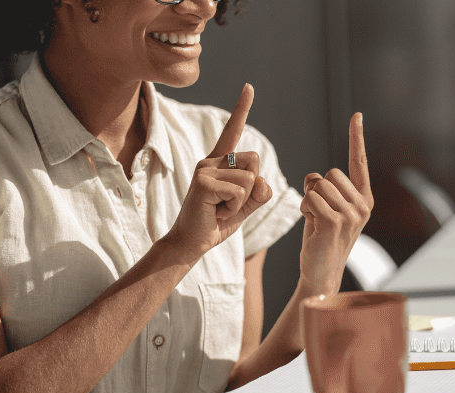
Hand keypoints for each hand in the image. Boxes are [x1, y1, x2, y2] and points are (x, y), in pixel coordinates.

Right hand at [165, 84, 272, 263]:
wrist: (191, 243)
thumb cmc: (216, 222)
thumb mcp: (244, 206)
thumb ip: (258, 193)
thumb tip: (262, 182)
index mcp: (220, 162)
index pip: (232, 130)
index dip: (241, 108)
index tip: (249, 87)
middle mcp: (210, 160)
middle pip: (255, 161)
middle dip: (252, 187)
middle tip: (228, 203)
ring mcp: (205, 168)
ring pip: (249, 179)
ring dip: (242, 201)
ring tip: (220, 208)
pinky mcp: (202, 181)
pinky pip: (239, 191)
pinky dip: (234, 208)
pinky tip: (216, 212)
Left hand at [298, 113, 373, 296]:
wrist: (321, 273)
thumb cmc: (321, 240)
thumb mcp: (327, 210)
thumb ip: (326, 189)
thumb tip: (314, 177)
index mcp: (364, 199)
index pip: (359, 162)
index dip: (356, 138)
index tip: (356, 115)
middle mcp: (363, 205)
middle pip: (329, 173)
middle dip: (317, 189)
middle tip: (319, 214)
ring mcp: (351, 214)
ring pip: (318, 185)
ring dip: (309, 201)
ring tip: (316, 222)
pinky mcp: (335, 222)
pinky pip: (311, 198)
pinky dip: (305, 209)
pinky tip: (312, 226)